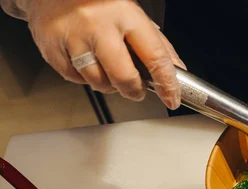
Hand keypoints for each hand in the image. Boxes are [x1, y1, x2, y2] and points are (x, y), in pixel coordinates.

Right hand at [24, 0, 184, 108]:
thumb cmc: (96, 0)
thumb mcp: (132, 12)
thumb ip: (155, 42)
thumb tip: (175, 71)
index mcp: (124, 13)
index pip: (155, 57)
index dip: (167, 84)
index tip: (172, 98)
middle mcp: (97, 24)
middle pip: (123, 77)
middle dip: (134, 91)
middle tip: (135, 90)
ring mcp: (72, 35)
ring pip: (98, 82)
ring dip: (108, 85)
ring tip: (107, 69)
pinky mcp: (51, 45)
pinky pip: (74, 78)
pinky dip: (83, 77)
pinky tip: (86, 61)